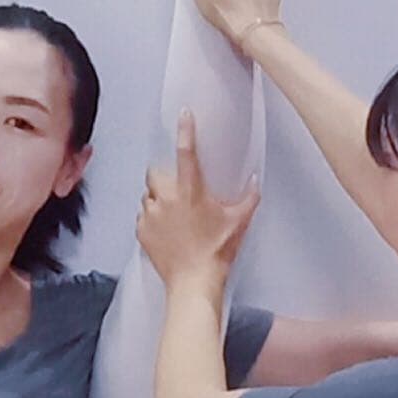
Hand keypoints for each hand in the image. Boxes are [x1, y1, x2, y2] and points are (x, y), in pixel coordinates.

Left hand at [138, 114, 260, 286]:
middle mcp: (167, 198)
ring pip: (148, 195)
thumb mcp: (239, 222)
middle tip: (176, 187)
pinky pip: (142, 216)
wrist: (193, 282)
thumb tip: (255, 180)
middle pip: (155, 172)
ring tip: (173, 214)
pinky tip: (166, 230)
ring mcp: (151, 215)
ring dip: (157, 199)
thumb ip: (249, 197)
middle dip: (162, 175)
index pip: (186, 152)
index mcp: (191, 191)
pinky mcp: (141, 231)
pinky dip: (151, 219)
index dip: (185, 130)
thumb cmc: (217, 252)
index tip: (184, 114)